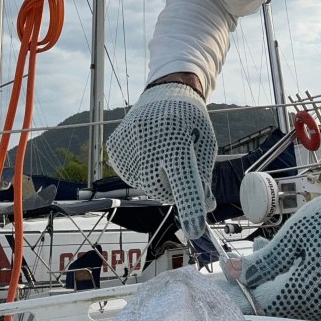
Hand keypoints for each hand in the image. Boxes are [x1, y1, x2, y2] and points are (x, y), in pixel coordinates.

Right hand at [106, 84, 216, 238]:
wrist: (167, 90)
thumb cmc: (192, 121)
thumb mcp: (206, 144)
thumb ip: (203, 177)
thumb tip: (204, 208)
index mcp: (177, 136)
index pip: (183, 179)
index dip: (190, 206)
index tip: (195, 230)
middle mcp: (148, 137)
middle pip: (157, 188)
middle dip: (171, 192)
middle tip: (179, 178)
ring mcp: (127, 141)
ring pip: (142, 184)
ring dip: (156, 179)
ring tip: (164, 153)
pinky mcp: (114, 145)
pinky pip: (128, 174)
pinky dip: (141, 171)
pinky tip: (149, 151)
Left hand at [224, 182, 320, 320]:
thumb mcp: (295, 233)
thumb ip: (263, 261)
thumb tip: (233, 273)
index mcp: (305, 297)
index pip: (258, 306)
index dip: (236, 293)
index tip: (220, 279)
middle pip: (274, 310)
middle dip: (254, 286)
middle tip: (241, 262)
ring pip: (292, 307)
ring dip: (273, 284)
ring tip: (266, 252)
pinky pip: (311, 305)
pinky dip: (294, 286)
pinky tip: (289, 261)